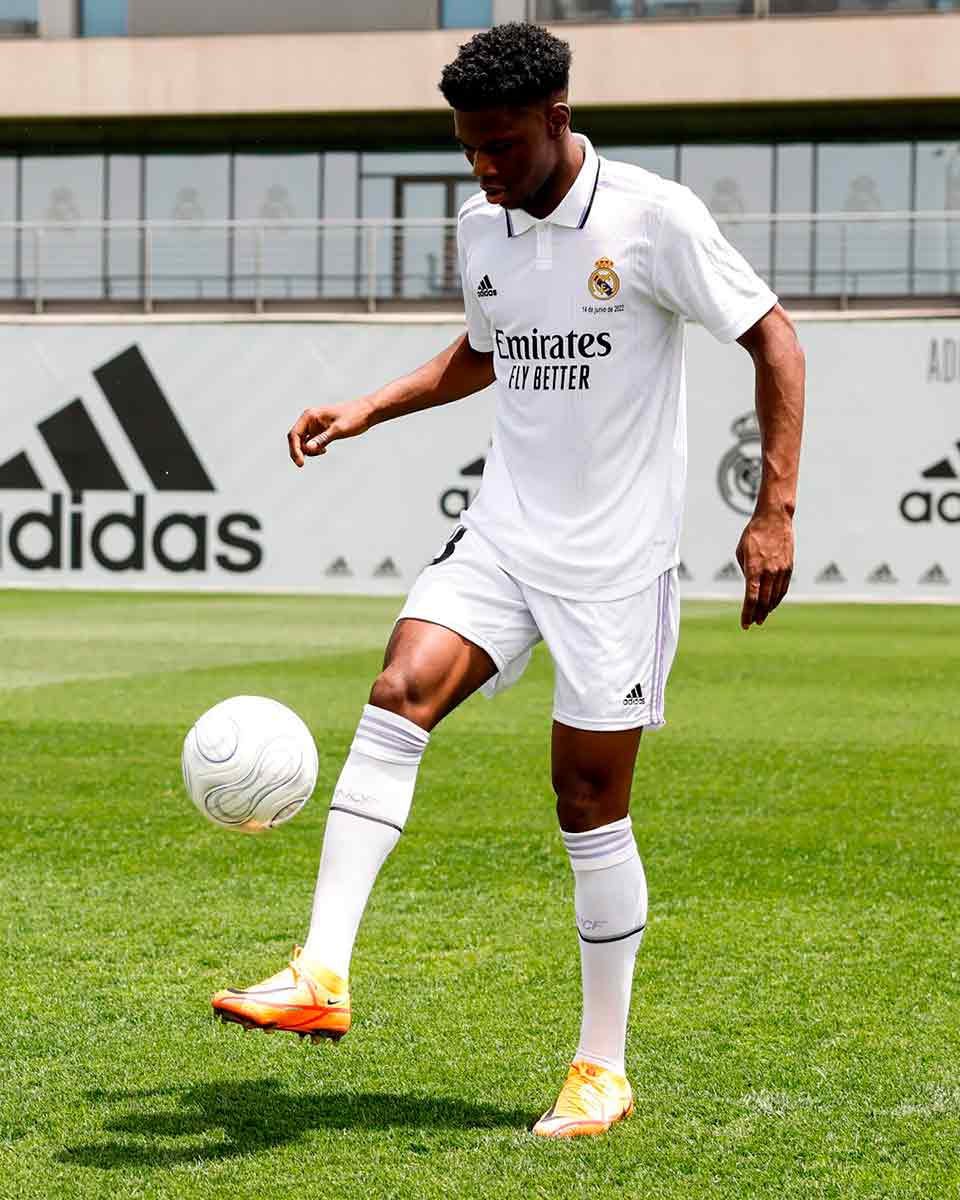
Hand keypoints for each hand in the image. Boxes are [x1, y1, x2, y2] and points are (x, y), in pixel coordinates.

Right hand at [287, 399, 375, 466]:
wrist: (367, 412)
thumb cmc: (354, 418)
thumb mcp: (339, 430)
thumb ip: (323, 439)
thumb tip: (308, 449)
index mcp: (310, 416)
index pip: (294, 434)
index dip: (294, 450)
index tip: (301, 463)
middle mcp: (309, 419)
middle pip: (295, 439)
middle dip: (298, 452)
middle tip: (302, 465)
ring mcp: (315, 425)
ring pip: (302, 442)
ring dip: (308, 451)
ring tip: (323, 452)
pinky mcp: (321, 430)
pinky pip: (311, 442)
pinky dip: (314, 449)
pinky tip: (324, 451)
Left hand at [735, 508, 793, 628]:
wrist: (774, 519)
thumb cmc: (753, 534)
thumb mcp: (741, 553)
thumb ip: (745, 572)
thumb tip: (750, 587)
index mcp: (754, 569)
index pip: (750, 598)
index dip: (747, 614)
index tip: (745, 625)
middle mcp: (769, 572)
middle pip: (763, 601)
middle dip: (757, 614)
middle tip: (753, 623)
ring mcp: (781, 570)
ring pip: (775, 597)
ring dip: (768, 609)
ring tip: (762, 616)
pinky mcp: (789, 567)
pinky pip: (783, 588)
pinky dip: (777, 599)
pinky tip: (772, 604)